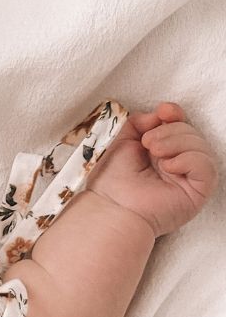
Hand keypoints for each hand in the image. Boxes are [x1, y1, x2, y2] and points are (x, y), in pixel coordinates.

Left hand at [86, 101, 218, 237]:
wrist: (110, 205)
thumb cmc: (110, 177)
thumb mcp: (120, 139)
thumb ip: (138, 121)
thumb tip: (159, 113)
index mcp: (161, 150)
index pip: (180, 124)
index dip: (175, 114)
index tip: (163, 111)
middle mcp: (177, 163)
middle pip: (190, 132)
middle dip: (169, 131)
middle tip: (148, 144)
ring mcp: (189, 178)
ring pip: (200, 146)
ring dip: (176, 142)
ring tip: (154, 153)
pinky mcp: (198, 191)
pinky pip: (205, 166)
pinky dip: (187, 159)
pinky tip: (168, 167)